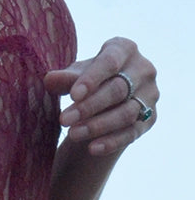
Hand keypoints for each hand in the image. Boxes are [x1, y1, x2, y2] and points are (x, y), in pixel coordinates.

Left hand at [45, 39, 157, 157]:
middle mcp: (143, 70)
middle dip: (90, 106)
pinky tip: (92, 149)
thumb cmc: (87, 81)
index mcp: (125, 50)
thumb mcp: (74, 77)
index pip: (110, 62)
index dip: (92, 79)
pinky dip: (112, 142)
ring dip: (98, 125)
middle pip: (119, 90)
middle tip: (64, 120)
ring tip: (72, 134)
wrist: (103, 102)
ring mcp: (150, 95)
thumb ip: (65, 78)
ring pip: (126, 113)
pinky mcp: (150, 119)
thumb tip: (49, 79)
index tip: (73, 95)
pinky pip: (132, 132)